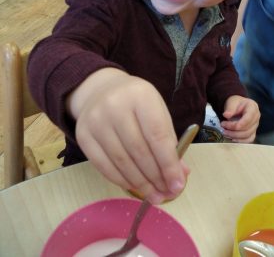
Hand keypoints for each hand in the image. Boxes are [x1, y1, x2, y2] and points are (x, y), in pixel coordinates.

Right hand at [67, 68, 187, 203]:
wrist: (101, 90)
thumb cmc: (137, 102)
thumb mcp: (157, 111)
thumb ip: (168, 140)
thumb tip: (179, 174)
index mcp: (141, 96)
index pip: (157, 136)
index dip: (169, 164)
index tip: (178, 185)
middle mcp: (115, 106)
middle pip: (139, 151)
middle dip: (155, 177)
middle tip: (167, 193)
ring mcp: (95, 120)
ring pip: (121, 161)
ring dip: (140, 184)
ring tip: (154, 195)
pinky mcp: (82, 135)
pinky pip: (103, 165)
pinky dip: (121, 180)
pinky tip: (134, 187)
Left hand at [220, 95, 259, 141]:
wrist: (237, 106)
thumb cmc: (235, 103)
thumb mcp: (231, 102)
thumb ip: (230, 108)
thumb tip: (226, 115)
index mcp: (253, 108)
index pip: (247, 119)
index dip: (237, 124)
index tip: (224, 124)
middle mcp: (256, 117)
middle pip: (247, 129)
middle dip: (233, 131)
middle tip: (222, 127)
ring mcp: (255, 125)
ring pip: (248, 135)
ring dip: (235, 136)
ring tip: (225, 133)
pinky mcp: (252, 132)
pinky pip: (249, 139)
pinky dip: (240, 141)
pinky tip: (232, 138)